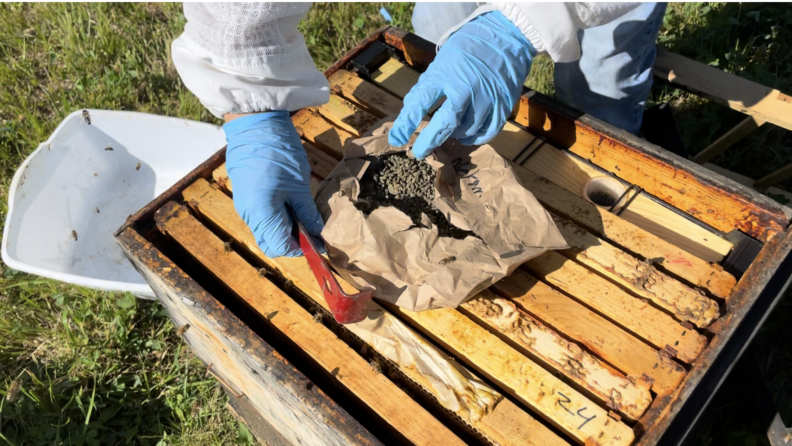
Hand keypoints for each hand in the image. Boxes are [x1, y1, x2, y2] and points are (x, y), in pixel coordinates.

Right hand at [224, 112, 323, 256]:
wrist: (255, 126)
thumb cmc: (279, 154)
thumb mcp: (299, 186)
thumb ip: (308, 213)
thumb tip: (318, 233)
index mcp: (261, 214)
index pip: (280, 247)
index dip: (301, 248)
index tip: (319, 241)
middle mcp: (249, 215)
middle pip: (271, 242)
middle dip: (293, 241)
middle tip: (313, 230)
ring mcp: (245, 206)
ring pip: (267, 230)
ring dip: (286, 229)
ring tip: (305, 215)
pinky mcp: (246, 196)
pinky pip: (262, 217)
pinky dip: (278, 218)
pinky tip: (292, 205)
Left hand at [389, 11, 534, 158]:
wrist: (504, 37)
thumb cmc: (468, 50)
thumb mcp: (442, 62)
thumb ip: (428, 86)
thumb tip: (411, 110)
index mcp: (446, 73)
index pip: (421, 101)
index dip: (407, 122)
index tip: (397, 138)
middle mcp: (466, 87)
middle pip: (445, 122)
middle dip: (429, 141)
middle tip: (419, 152)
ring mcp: (486, 98)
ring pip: (466, 130)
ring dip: (453, 136)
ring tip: (448, 133)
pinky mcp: (502, 105)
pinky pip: (487, 132)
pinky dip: (474, 138)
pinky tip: (466, 137)